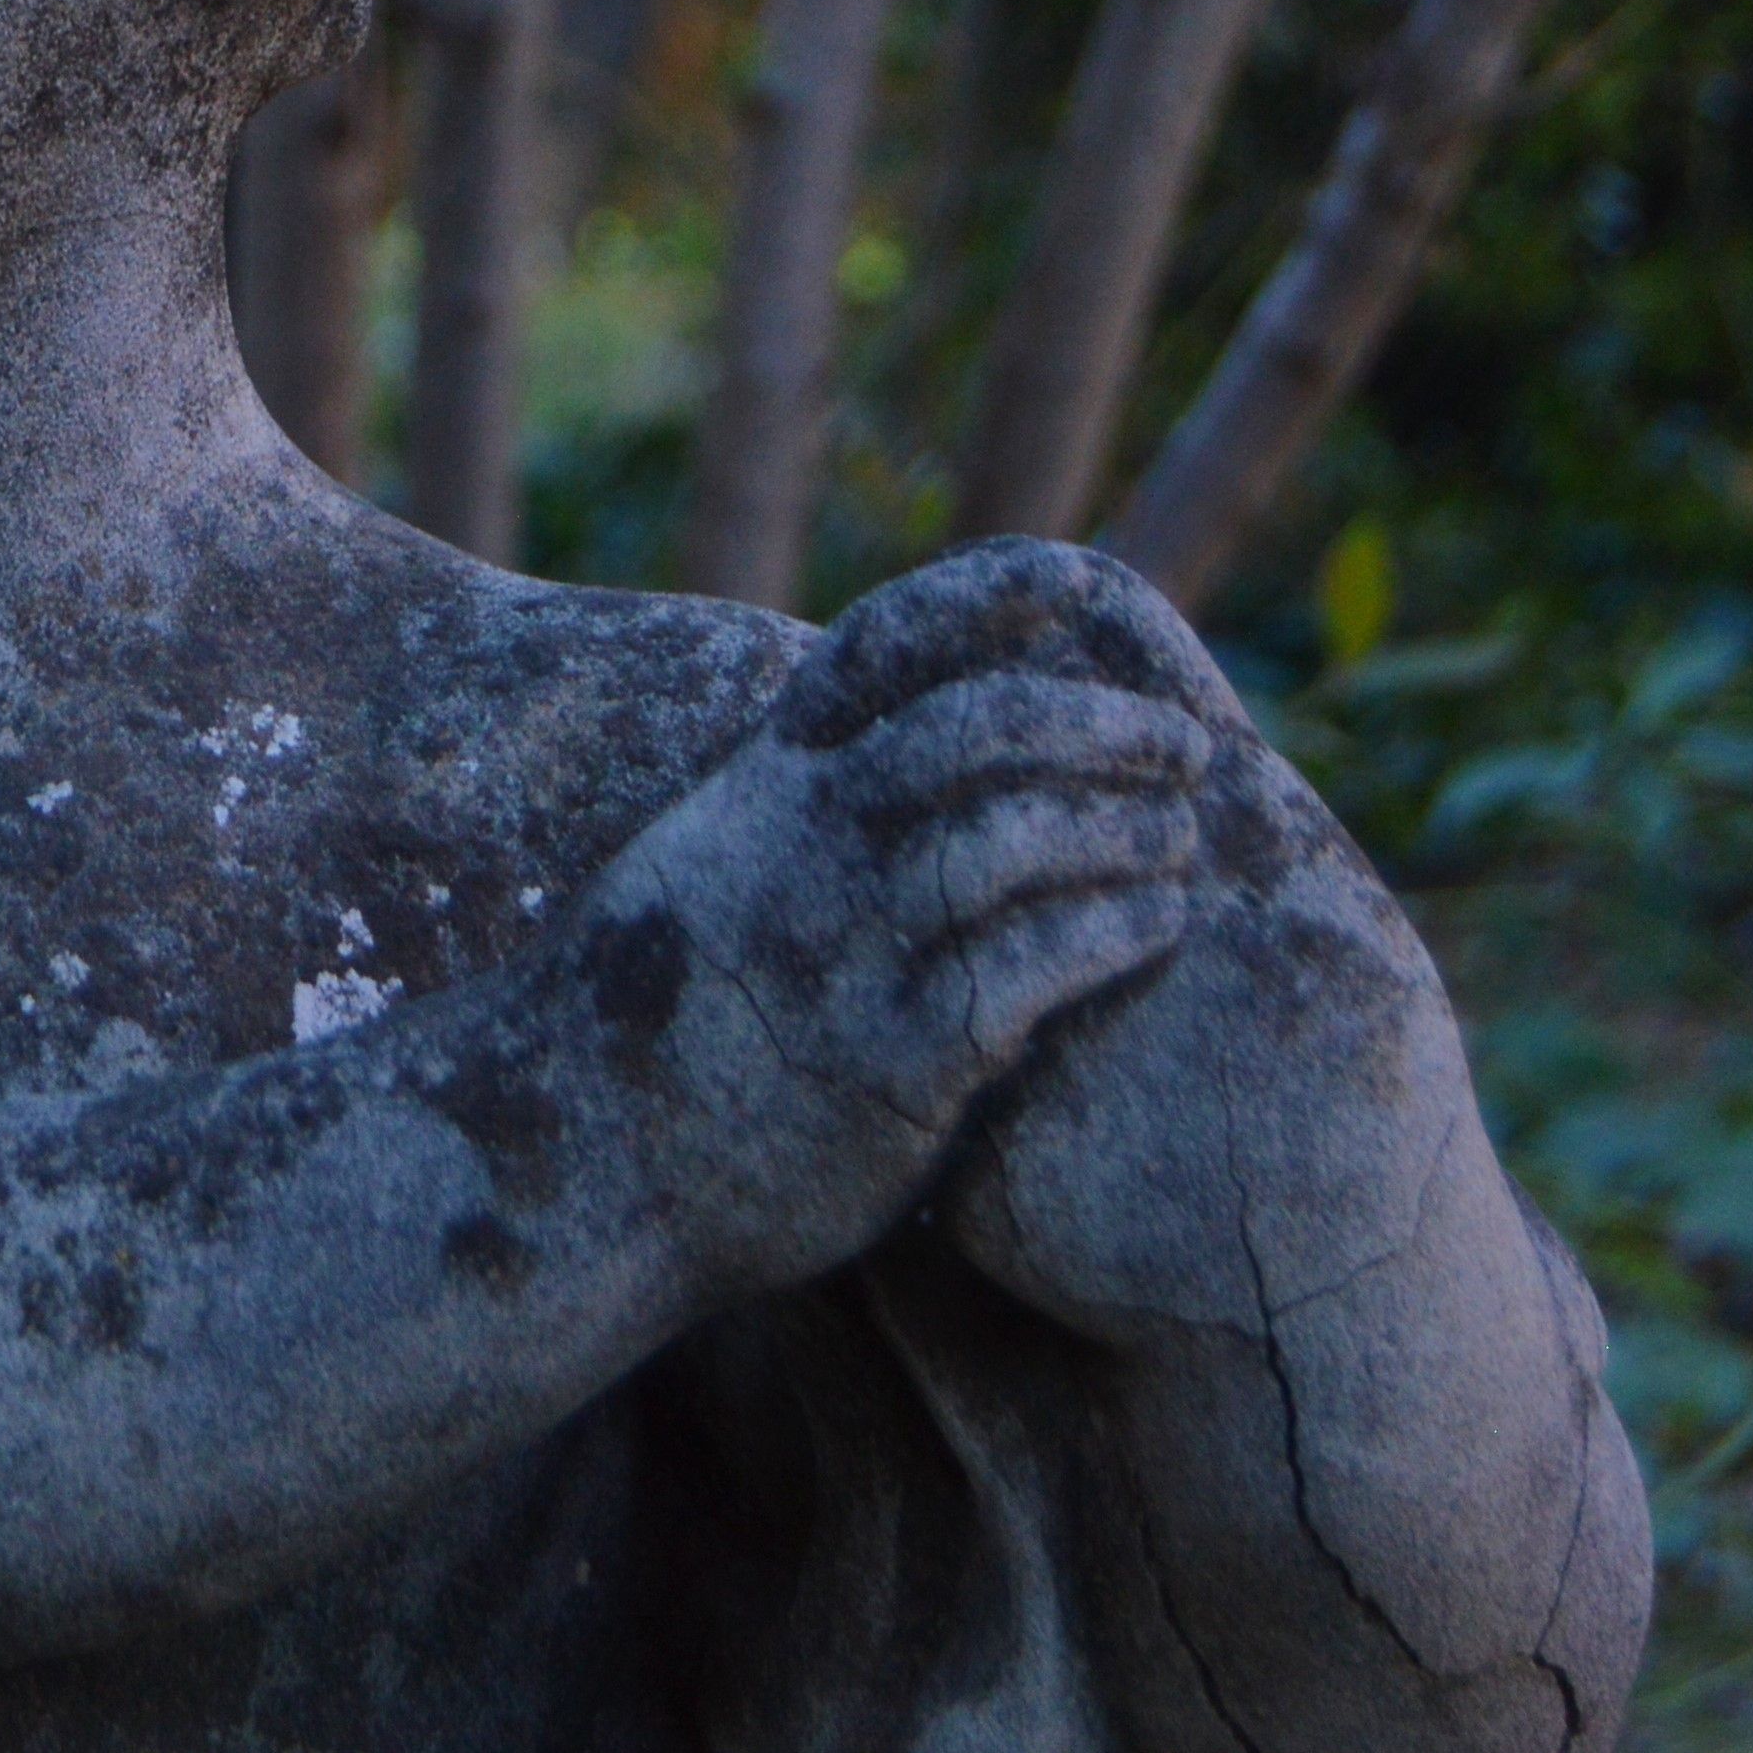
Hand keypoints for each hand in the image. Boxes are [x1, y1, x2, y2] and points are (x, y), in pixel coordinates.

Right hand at [589, 539, 1224, 1284]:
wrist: (568, 1172)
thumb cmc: (644, 1028)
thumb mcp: (691, 871)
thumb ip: (784, 812)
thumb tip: (864, 755)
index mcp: (758, 789)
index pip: (882, 646)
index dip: (992, 595)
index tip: (1092, 580)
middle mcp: (797, 849)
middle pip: (969, 731)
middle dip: (1097, 723)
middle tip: (1184, 746)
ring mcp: (837, 953)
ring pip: (1004, 842)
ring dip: (1120, 831)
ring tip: (1178, 844)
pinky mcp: (884, 1064)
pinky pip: (1020, 972)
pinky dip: (1107, 934)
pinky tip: (1152, 928)